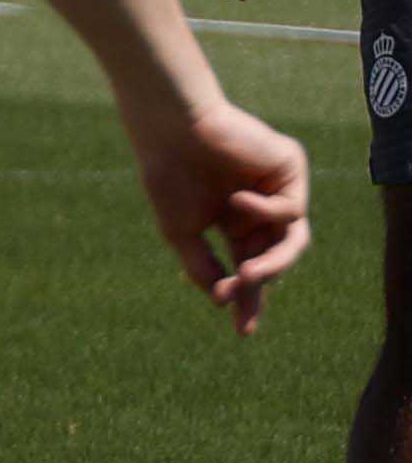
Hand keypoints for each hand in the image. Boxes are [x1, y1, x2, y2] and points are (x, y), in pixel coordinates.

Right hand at [134, 96, 311, 331]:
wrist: (172, 132)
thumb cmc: (168, 176)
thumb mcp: (182, 233)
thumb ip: (203, 266)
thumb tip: (223, 301)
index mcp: (234, 222)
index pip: (249, 266)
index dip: (248, 299)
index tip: (243, 331)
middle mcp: (260, 207)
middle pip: (275, 256)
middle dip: (261, 279)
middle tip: (243, 290)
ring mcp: (277, 188)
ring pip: (294, 239)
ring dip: (274, 261)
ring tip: (248, 271)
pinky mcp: (290, 168)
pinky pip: (292, 209)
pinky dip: (265, 212)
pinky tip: (238, 199)